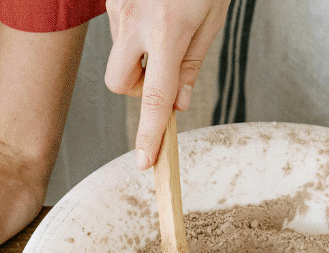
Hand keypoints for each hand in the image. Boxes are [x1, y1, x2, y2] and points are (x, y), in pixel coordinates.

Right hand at [104, 0, 228, 167]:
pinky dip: (135, 30)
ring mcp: (117, 9)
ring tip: (164, 22)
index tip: (146, 162)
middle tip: (160, 71)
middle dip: (136, 87)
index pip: (154, 98)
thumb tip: (178, 103)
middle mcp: (135, 22)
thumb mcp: (210, 18)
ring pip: (119, 54)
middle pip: (119, 83)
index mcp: (166, 32)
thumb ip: (191, 64)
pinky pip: (118, 29)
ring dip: (138, 53)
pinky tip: (153, 6)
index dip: (150, 134)